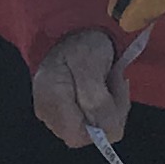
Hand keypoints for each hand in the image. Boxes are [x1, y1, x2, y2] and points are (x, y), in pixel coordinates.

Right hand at [30, 28, 131, 148]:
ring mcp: (55, 113)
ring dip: (111, 106)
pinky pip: (91, 118)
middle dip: (110, 111)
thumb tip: (107, 131)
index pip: (77, 136)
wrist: (73, 27)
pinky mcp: (65, 110)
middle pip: (87, 134)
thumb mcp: (90, 64)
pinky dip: (106, 103)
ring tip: (112, 78)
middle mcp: (48, 112)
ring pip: (93, 127)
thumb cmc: (80, 41)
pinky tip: (105, 84)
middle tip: (116, 81)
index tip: (112, 96)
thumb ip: (97, 100)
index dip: (101, 126)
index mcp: (50, 99)